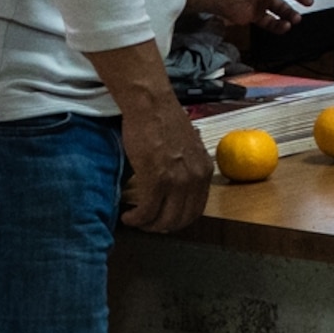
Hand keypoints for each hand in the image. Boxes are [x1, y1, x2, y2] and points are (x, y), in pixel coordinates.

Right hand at [119, 96, 215, 233]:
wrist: (151, 106)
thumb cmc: (164, 121)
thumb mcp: (188, 147)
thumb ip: (188, 166)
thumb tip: (179, 182)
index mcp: (204, 171)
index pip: (196, 209)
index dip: (178, 220)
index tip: (164, 219)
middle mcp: (195, 179)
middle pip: (181, 219)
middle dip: (162, 226)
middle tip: (147, 223)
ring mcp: (177, 181)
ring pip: (164, 220)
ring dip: (148, 225)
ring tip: (136, 220)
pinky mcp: (156, 180)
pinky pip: (147, 211)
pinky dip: (136, 218)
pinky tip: (129, 216)